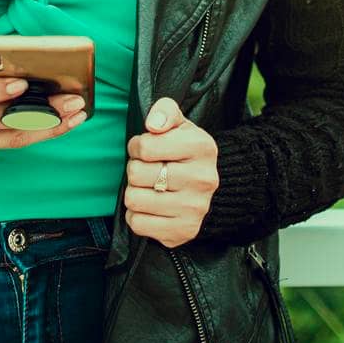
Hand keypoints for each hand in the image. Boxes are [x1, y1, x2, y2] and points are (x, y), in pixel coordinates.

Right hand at [0, 35, 86, 167]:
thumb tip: (24, 58)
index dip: (0, 92)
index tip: (25, 85)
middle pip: (0, 121)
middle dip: (43, 113)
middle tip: (73, 104)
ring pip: (6, 140)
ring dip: (45, 129)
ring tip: (74, 117)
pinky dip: (23, 135)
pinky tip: (48, 124)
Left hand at [124, 96, 217, 248]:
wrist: (209, 191)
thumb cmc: (186, 155)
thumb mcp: (180, 126)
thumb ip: (165, 111)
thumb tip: (153, 124)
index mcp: (202, 147)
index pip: (145, 146)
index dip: (137, 146)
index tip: (145, 150)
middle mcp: (203, 179)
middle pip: (136, 174)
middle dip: (135, 170)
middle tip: (147, 170)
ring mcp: (194, 208)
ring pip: (134, 200)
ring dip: (134, 193)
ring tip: (148, 188)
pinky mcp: (183, 231)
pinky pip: (138, 224)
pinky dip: (137, 215)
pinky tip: (150, 208)